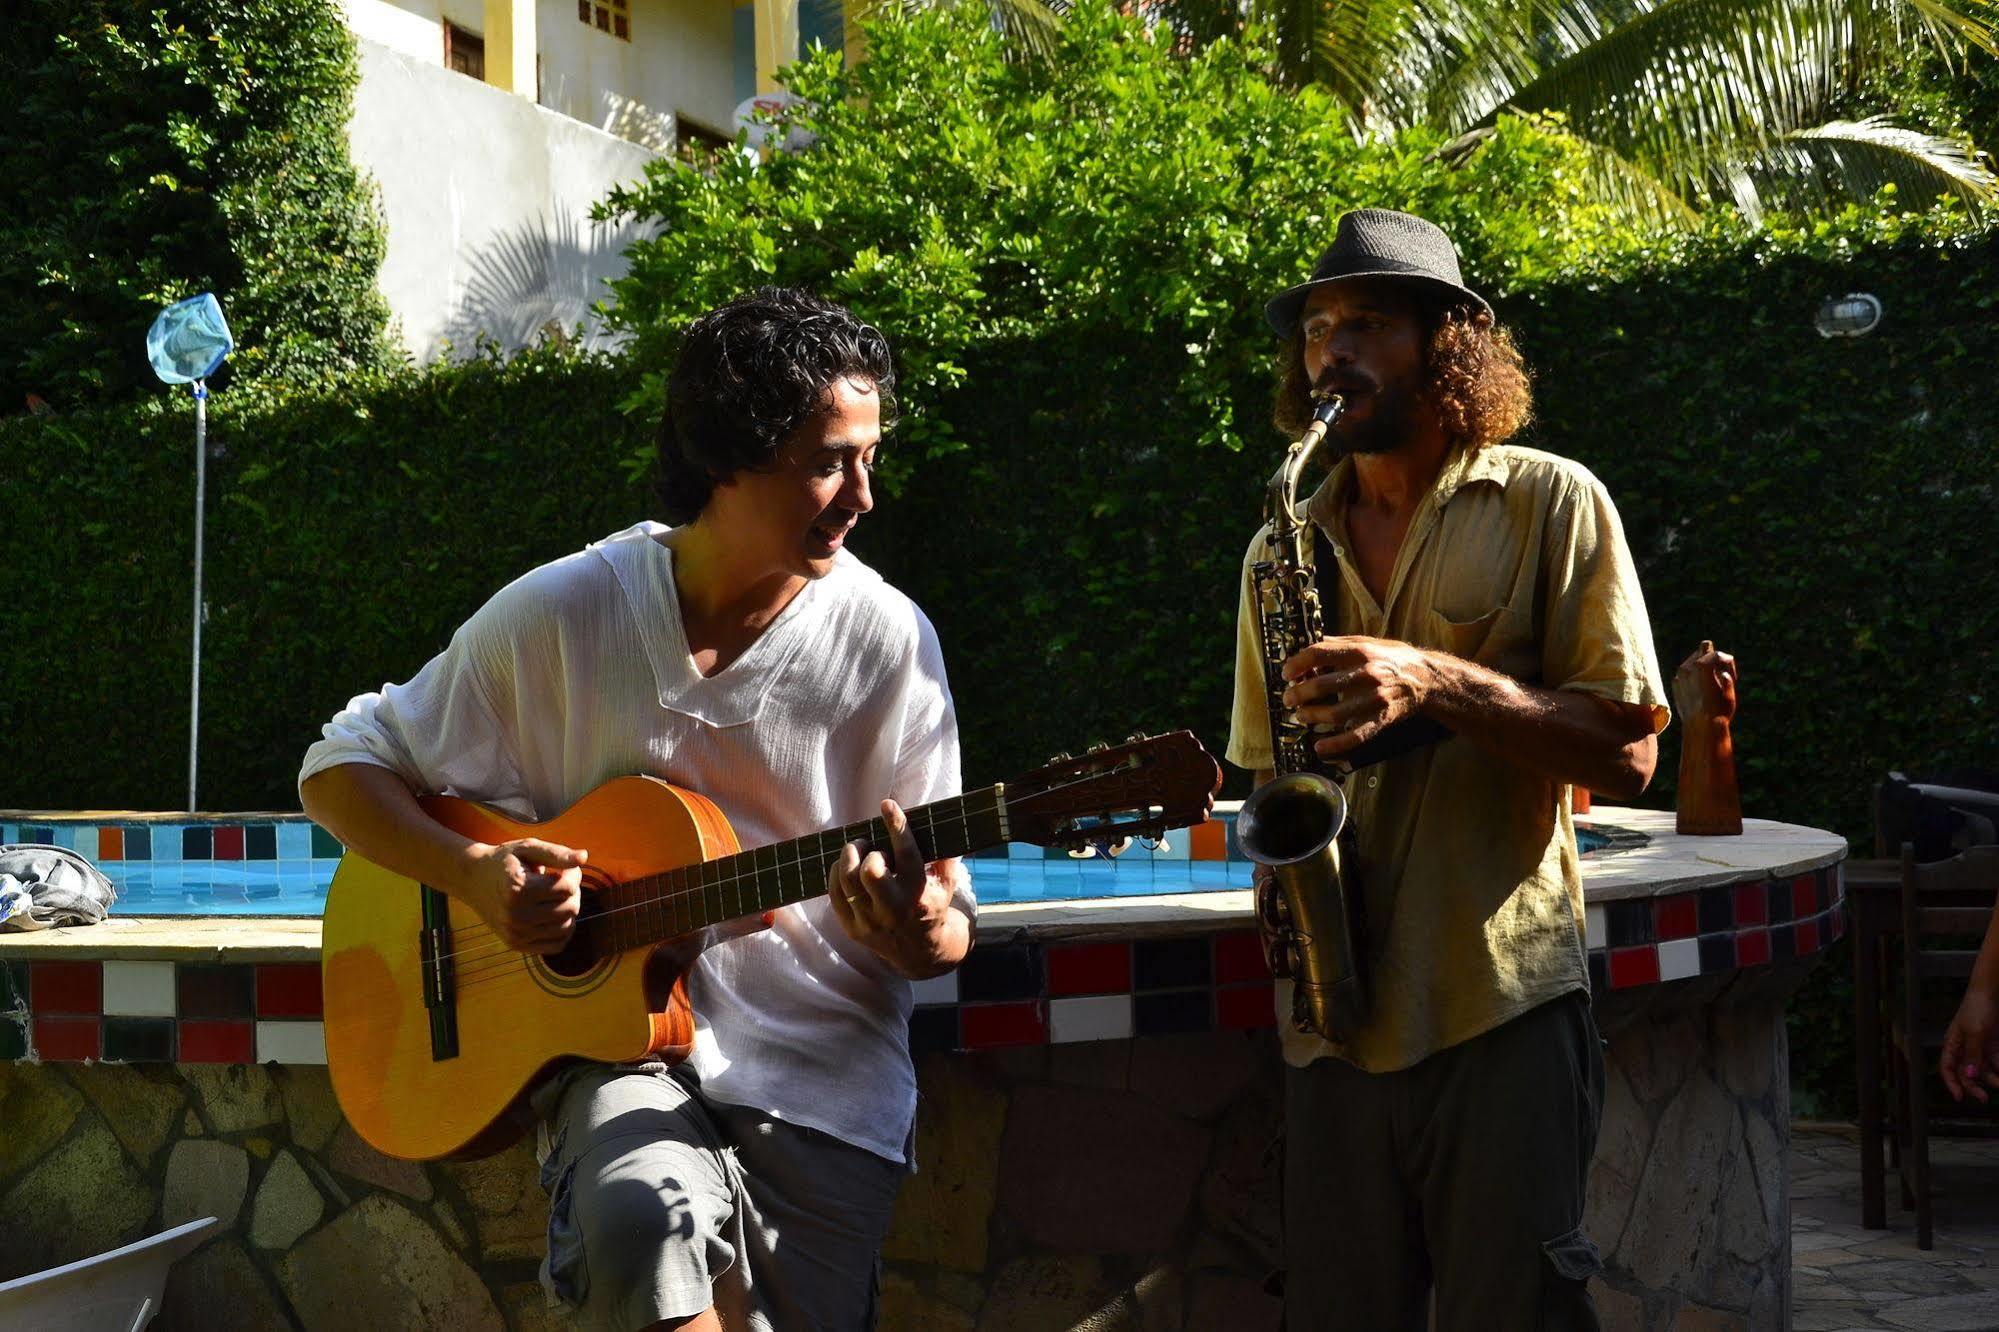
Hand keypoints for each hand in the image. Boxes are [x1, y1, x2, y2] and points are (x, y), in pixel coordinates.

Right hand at [458, 838, 587, 954]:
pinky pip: (555, 946)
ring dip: (569, 911)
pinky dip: (563, 931)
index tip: (565, 867)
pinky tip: (555, 914)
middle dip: (573, 892)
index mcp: (518, 889)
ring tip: (556, 896)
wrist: (472, 879)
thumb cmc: (504, 861)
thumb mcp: (528, 848)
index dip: (573, 874)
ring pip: (566, 928)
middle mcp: (515, 915)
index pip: (566, 887)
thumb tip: (584, 857)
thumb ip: (557, 853)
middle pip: (569, 909)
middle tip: (561, 881)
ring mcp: (515, 933)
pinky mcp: (516, 944)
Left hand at [827, 800, 956, 975]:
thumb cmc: (931, 904)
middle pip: (870, 871)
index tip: (888, 805)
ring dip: (849, 857)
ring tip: (857, 851)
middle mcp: (894, 909)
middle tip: (868, 845)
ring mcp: (870, 920)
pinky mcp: (852, 928)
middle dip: (866, 850)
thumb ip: (944, 855)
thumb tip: (938, 824)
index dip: (896, 825)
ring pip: (847, 879)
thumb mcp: (946, 883)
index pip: (907, 854)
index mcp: (919, 893)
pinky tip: (847, 867)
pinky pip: (834, 893)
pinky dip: (836, 873)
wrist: (920, 950)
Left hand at [1281, 636, 1435, 759]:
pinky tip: (1319, 748)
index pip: (1319, 654)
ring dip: (1311, 716)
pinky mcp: (1381, 720)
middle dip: (1298, 694)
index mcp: (1361, 651)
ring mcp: (1374, 699)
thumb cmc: (1392, 659)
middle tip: (1288, 699)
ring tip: (1301, 716)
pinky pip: (1356, 736)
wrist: (1427, 679)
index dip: (1297, 664)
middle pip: (1322, 685)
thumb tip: (1307, 645)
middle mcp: (1367, 674)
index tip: (1286, 673)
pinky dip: (1336, 745)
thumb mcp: (1367, 642)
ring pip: (1335, 713)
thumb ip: (1338, 644)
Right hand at [1940, 987, 1998, 1102]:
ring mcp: (1980, 1047)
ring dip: (1991, 1079)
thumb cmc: (1977, 1006)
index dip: (1951, 1083)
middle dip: (1974, 1086)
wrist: (1993, 992)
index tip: (1960, 1097)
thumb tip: (1969, 1074)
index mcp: (1953, 1043)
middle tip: (1983, 1097)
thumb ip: (1972, 1054)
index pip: (1947, 1067)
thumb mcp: (1975, 1032)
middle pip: (1966, 1072)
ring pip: (1983, 1070)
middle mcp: (1965, 1047)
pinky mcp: (1993, 1045)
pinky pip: (1995, 1062)